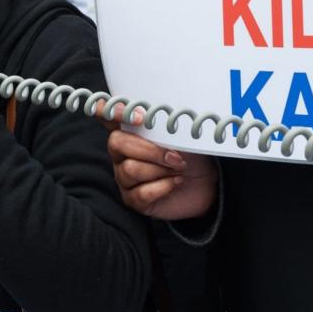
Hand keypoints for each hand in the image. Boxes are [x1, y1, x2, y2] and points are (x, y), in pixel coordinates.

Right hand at [101, 102, 216, 219]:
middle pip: (117, 143)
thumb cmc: (189, 157)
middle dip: (150, 150)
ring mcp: (124, 178)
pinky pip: (140, 193)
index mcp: (130, 132)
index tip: (139, 117)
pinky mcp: (133, 200)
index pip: (107, 116)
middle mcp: (121, 154)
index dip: (113, 112)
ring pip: (129, 169)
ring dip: (160, 169)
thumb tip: (158, 121)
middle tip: (174, 157)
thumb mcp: (181, 136)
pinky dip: (163, 186)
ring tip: (178, 170)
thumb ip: (164, 127)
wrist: (205, 185)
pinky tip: (176, 182)